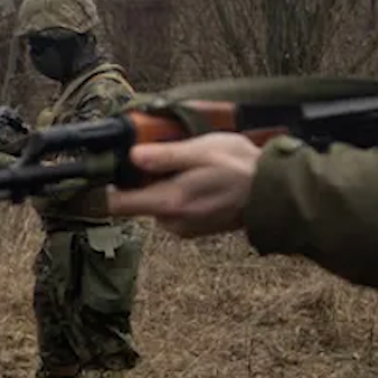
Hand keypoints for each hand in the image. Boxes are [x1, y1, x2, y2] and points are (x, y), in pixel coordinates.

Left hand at [106, 132, 261, 236]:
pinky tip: (202, 178)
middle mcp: (172, 221)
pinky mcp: (196, 227)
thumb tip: (132, 156)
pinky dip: (181, 191)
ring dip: (166, 182)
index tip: (102, 172)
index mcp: (169, 203)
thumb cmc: (241, 168)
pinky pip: (175, 207)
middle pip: (138, 198)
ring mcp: (185, 227)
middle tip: (168, 153)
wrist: (275, 193)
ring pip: (157, 201)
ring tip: (193, 164)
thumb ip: (164, 156)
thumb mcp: (201, 150)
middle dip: (145, 176)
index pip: (117, 205)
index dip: (103, 189)